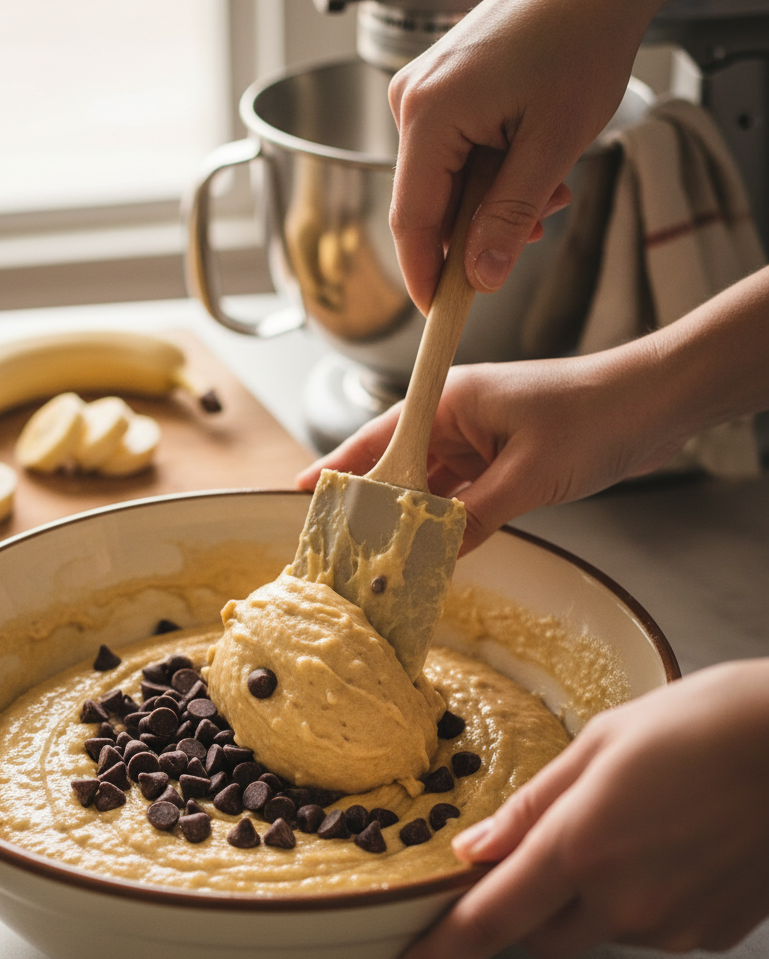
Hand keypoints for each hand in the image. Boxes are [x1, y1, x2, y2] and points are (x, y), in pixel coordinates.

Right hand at [296, 349, 686, 553]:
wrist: (657, 403)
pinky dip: (450, 521)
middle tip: (344, 541)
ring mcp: (481, 439)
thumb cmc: (593, 417)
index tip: (305, 490)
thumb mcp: (527, 473)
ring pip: (432, 484)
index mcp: (450, 400)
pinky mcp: (503, 459)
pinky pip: (463, 495)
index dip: (340, 466)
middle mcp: (457, 417)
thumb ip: (476, 516)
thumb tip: (434, 554)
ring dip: (414, 517)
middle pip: (400, 464)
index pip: (379, 436)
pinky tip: (436, 549)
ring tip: (385, 554)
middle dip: (375, 503)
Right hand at [389, 0, 658, 310]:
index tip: (440, 315)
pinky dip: (492, 171)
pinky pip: (456, 152)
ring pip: (447, 180)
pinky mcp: (443, 87)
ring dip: (494, 202)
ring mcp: (425, 92)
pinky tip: (532, 165)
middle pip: (430, 203)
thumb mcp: (553, 144)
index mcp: (429, 115)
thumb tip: (480, 277)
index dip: (425, 275)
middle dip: (478, 233)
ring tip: (551, 191)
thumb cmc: (581, 35)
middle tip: (533, 235)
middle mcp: (413, 102)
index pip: (412, 220)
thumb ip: (511, 217)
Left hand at [395, 658, 768, 958]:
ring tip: (630, 823)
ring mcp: (676, 927)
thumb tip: (475, 850)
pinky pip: (653, 929)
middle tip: (544, 849)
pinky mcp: (716, 934)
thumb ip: (531, 806)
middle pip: (542, 936)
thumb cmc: (700, 725)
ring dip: (589, 897)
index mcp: (582, 847)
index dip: (443, 952)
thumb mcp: (599, 744)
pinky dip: (641, 898)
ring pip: (599, 932)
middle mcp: (625, 903)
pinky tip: (669, 842)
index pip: (492, 919)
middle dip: (526, 906)